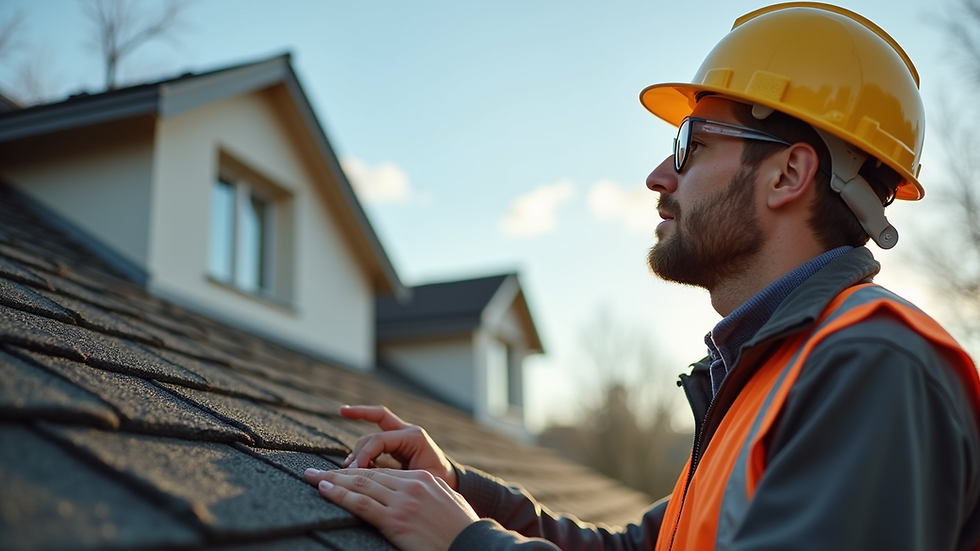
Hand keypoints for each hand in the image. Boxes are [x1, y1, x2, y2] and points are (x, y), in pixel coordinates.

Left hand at [305, 467, 477, 550]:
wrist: (473, 546)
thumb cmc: (462, 531)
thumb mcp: (446, 504)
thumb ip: (426, 495)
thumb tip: (408, 497)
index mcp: (423, 479)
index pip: (382, 473)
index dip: (356, 473)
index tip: (337, 475)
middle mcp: (411, 485)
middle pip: (367, 474)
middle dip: (337, 473)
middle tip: (313, 471)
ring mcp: (403, 501)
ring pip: (360, 484)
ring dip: (331, 480)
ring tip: (311, 478)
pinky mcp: (396, 519)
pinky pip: (361, 503)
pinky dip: (339, 495)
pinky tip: (324, 490)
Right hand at [340, 405, 456, 489]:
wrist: (450, 479)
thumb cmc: (438, 481)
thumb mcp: (419, 479)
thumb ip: (397, 476)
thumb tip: (370, 478)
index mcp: (415, 437)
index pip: (380, 440)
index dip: (364, 455)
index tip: (354, 471)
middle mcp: (407, 431)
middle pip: (374, 433)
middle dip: (358, 450)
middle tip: (347, 469)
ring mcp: (401, 435)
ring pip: (373, 431)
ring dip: (358, 449)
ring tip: (347, 467)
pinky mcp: (396, 443)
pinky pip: (376, 436)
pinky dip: (362, 439)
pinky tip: (347, 431)